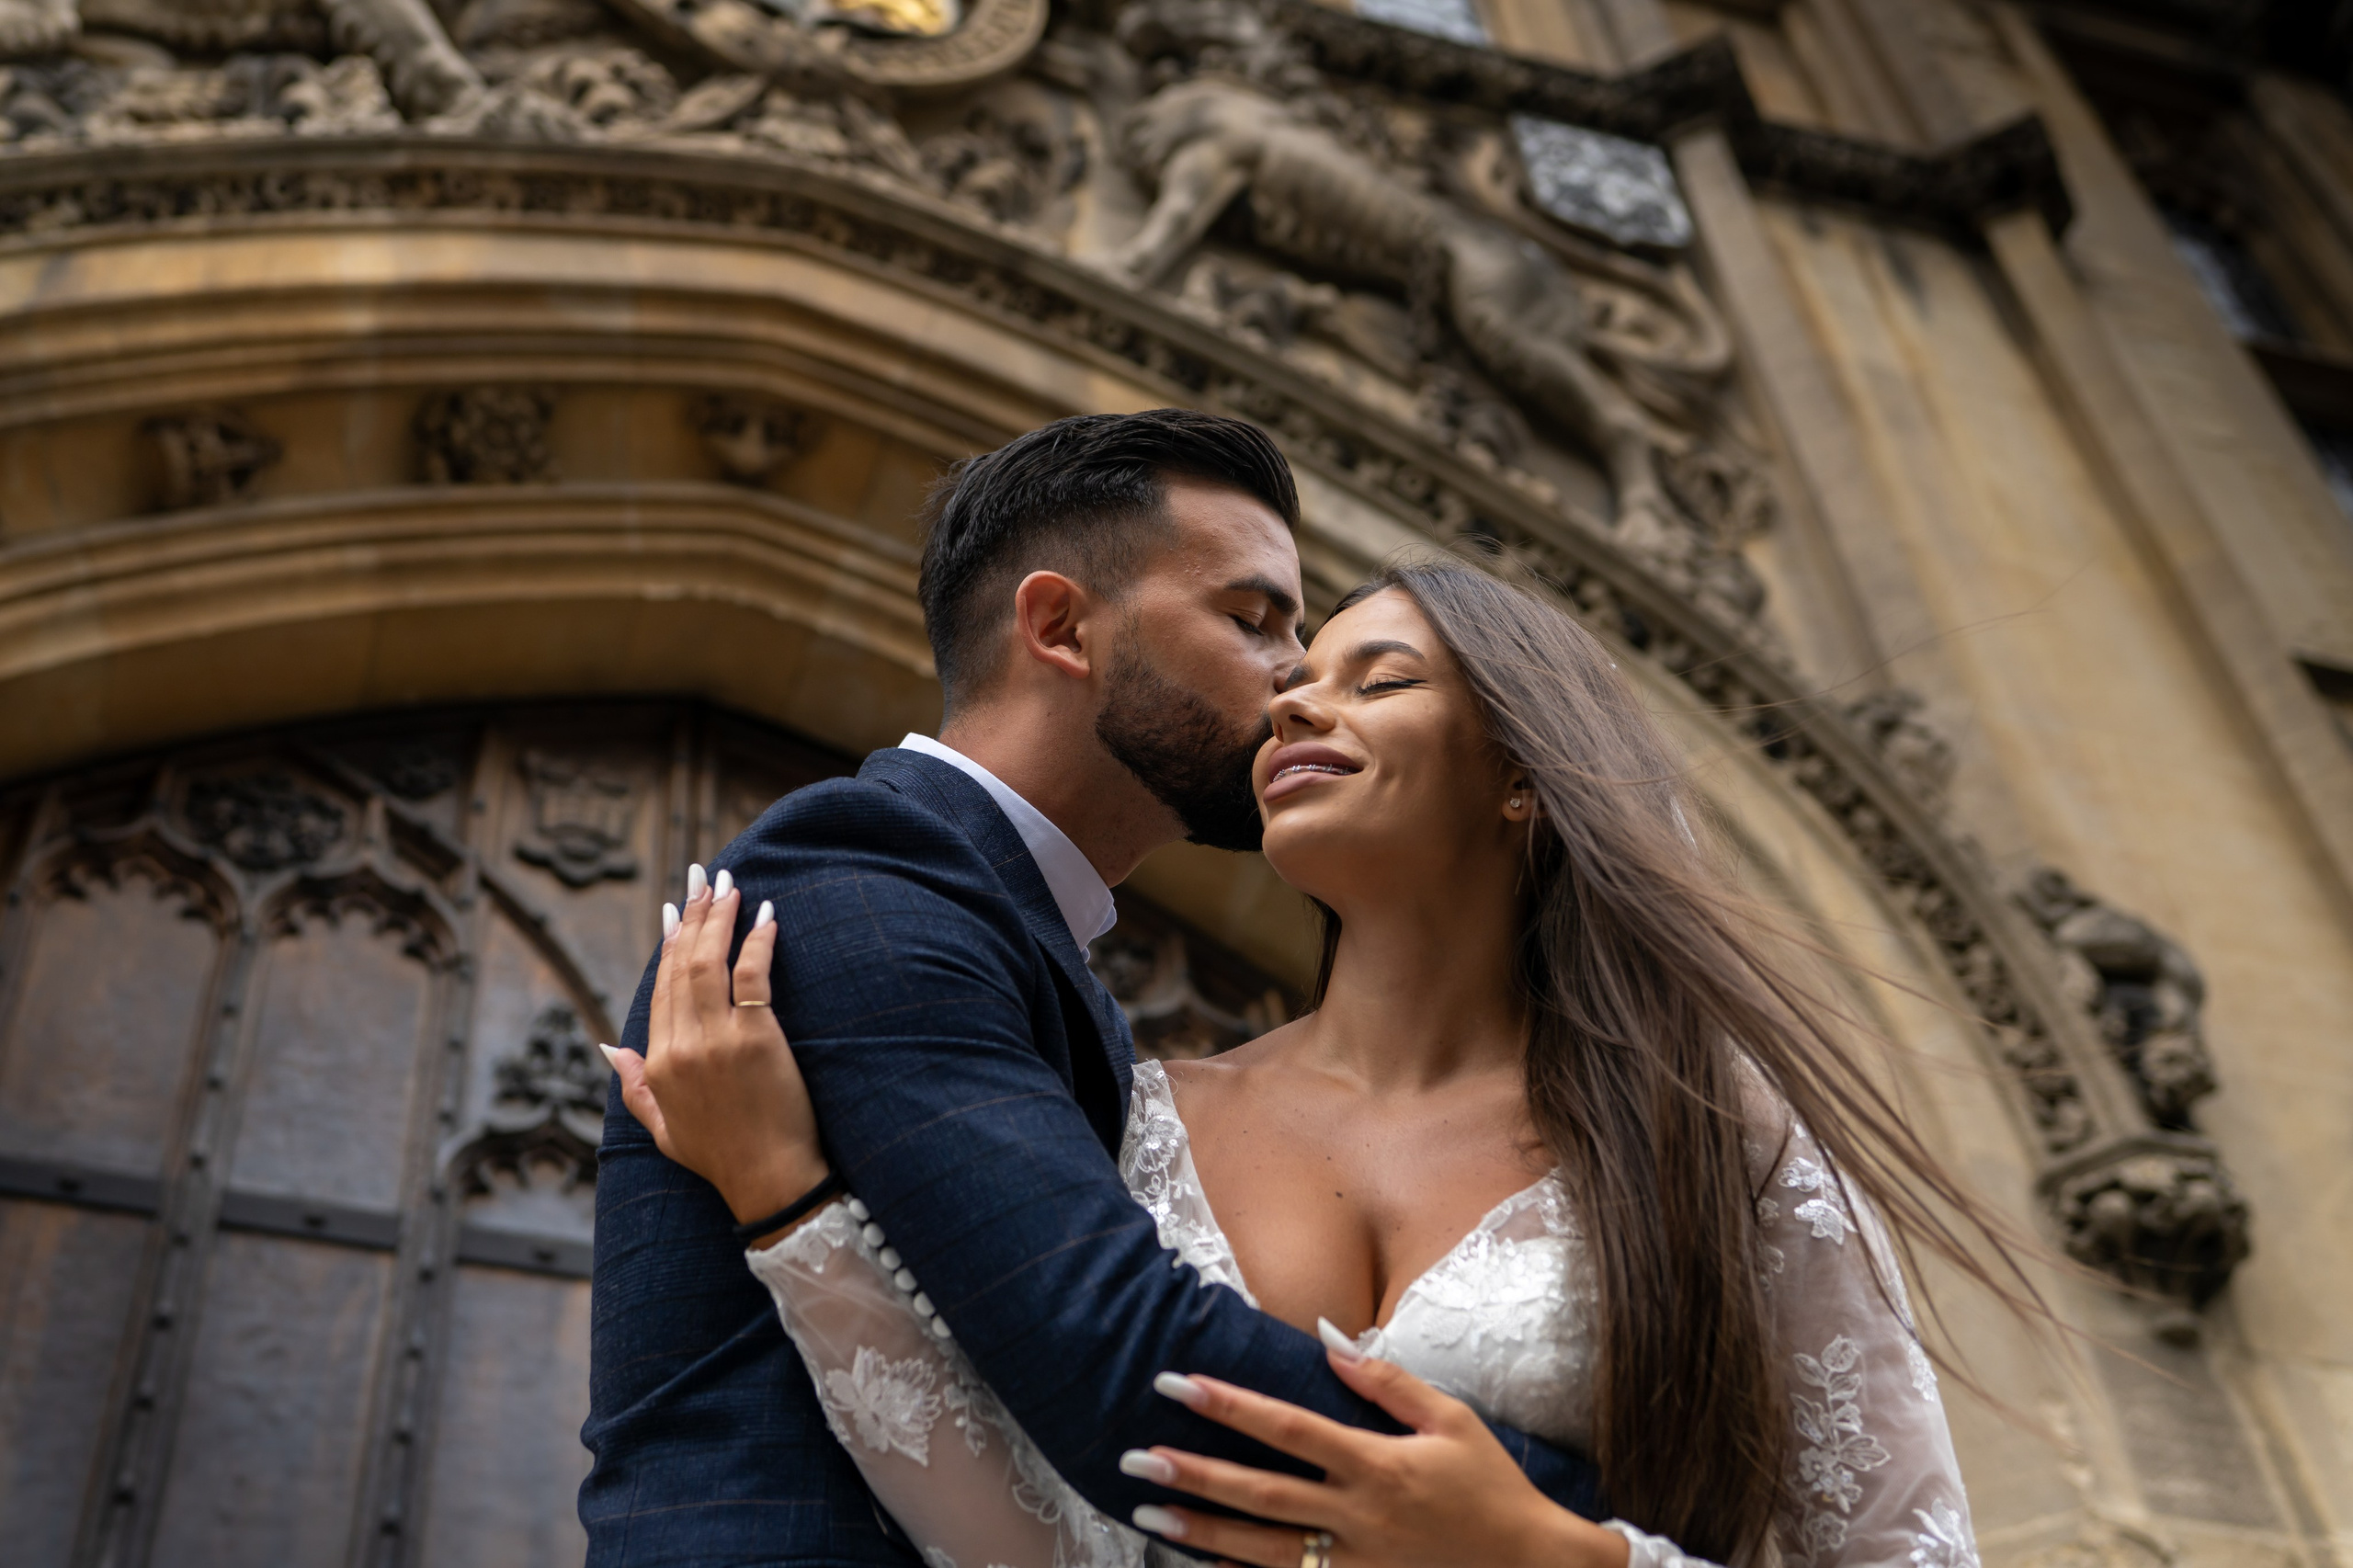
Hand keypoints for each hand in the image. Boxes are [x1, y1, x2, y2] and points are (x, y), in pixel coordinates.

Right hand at [603, 863, 831, 1243]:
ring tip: (730, 884)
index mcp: (658, 1063)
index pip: (661, 988)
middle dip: (693, 915)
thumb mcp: (663, 1129)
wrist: (770, 1181)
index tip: (675, 909)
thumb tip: (608, 1048)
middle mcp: (681, 1046)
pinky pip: (753, 975)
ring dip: (720, 917)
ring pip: (712, 963)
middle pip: (683, 965)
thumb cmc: (721, 1158)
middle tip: (704, 877)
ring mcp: (718, 1041)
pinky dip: (758, 941)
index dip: (669, 944)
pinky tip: (765, 915)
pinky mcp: (758, 1039)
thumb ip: (635, 1086)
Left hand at [1123, 1330, 1628, 1567]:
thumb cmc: (1493, 1488)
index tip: (1178, 1383)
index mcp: (1379, 1466)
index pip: (1289, 1429)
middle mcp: (1359, 1518)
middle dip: (1195, 1474)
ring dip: (1203, 1532)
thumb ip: (1387, 1381)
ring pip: (1264, 1551)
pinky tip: (1201, 1567)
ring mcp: (1356, 1565)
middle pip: (1262, 1494)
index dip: (1231, 1405)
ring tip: (1148, 1514)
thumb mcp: (1453, 1420)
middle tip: (1136, 1460)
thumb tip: (1327, 1340)